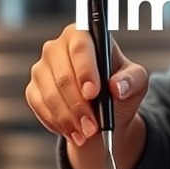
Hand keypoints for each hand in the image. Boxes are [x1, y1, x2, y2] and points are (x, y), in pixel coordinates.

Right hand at [25, 23, 148, 168]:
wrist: (104, 111)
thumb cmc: (120, 87)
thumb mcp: (136, 81)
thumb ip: (132, 80)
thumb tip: (117, 87)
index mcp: (83, 34)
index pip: (80, 47)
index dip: (85, 70)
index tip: (93, 93)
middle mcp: (57, 47)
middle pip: (63, 76)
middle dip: (79, 105)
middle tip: (93, 126)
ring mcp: (42, 68)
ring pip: (51, 95)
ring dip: (69, 119)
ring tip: (87, 133)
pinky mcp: (33, 89)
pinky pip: (40, 107)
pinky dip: (57, 123)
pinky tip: (73, 132)